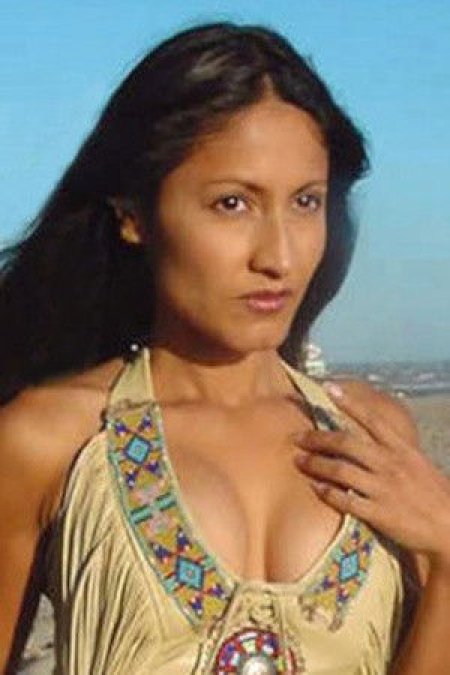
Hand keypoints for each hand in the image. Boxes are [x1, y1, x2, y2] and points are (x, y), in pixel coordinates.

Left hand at [294, 381, 449, 565]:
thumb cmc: (434, 494)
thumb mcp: (417, 462)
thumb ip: (394, 449)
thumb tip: (371, 435)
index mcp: (402, 449)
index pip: (371, 419)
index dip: (348, 402)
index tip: (328, 387)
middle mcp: (390, 464)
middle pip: (346, 443)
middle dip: (317, 438)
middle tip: (296, 436)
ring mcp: (384, 489)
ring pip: (340, 470)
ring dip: (315, 464)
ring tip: (298, 460)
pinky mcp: (379, 513)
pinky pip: (346, 500)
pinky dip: (327, 493)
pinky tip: (315, 488)